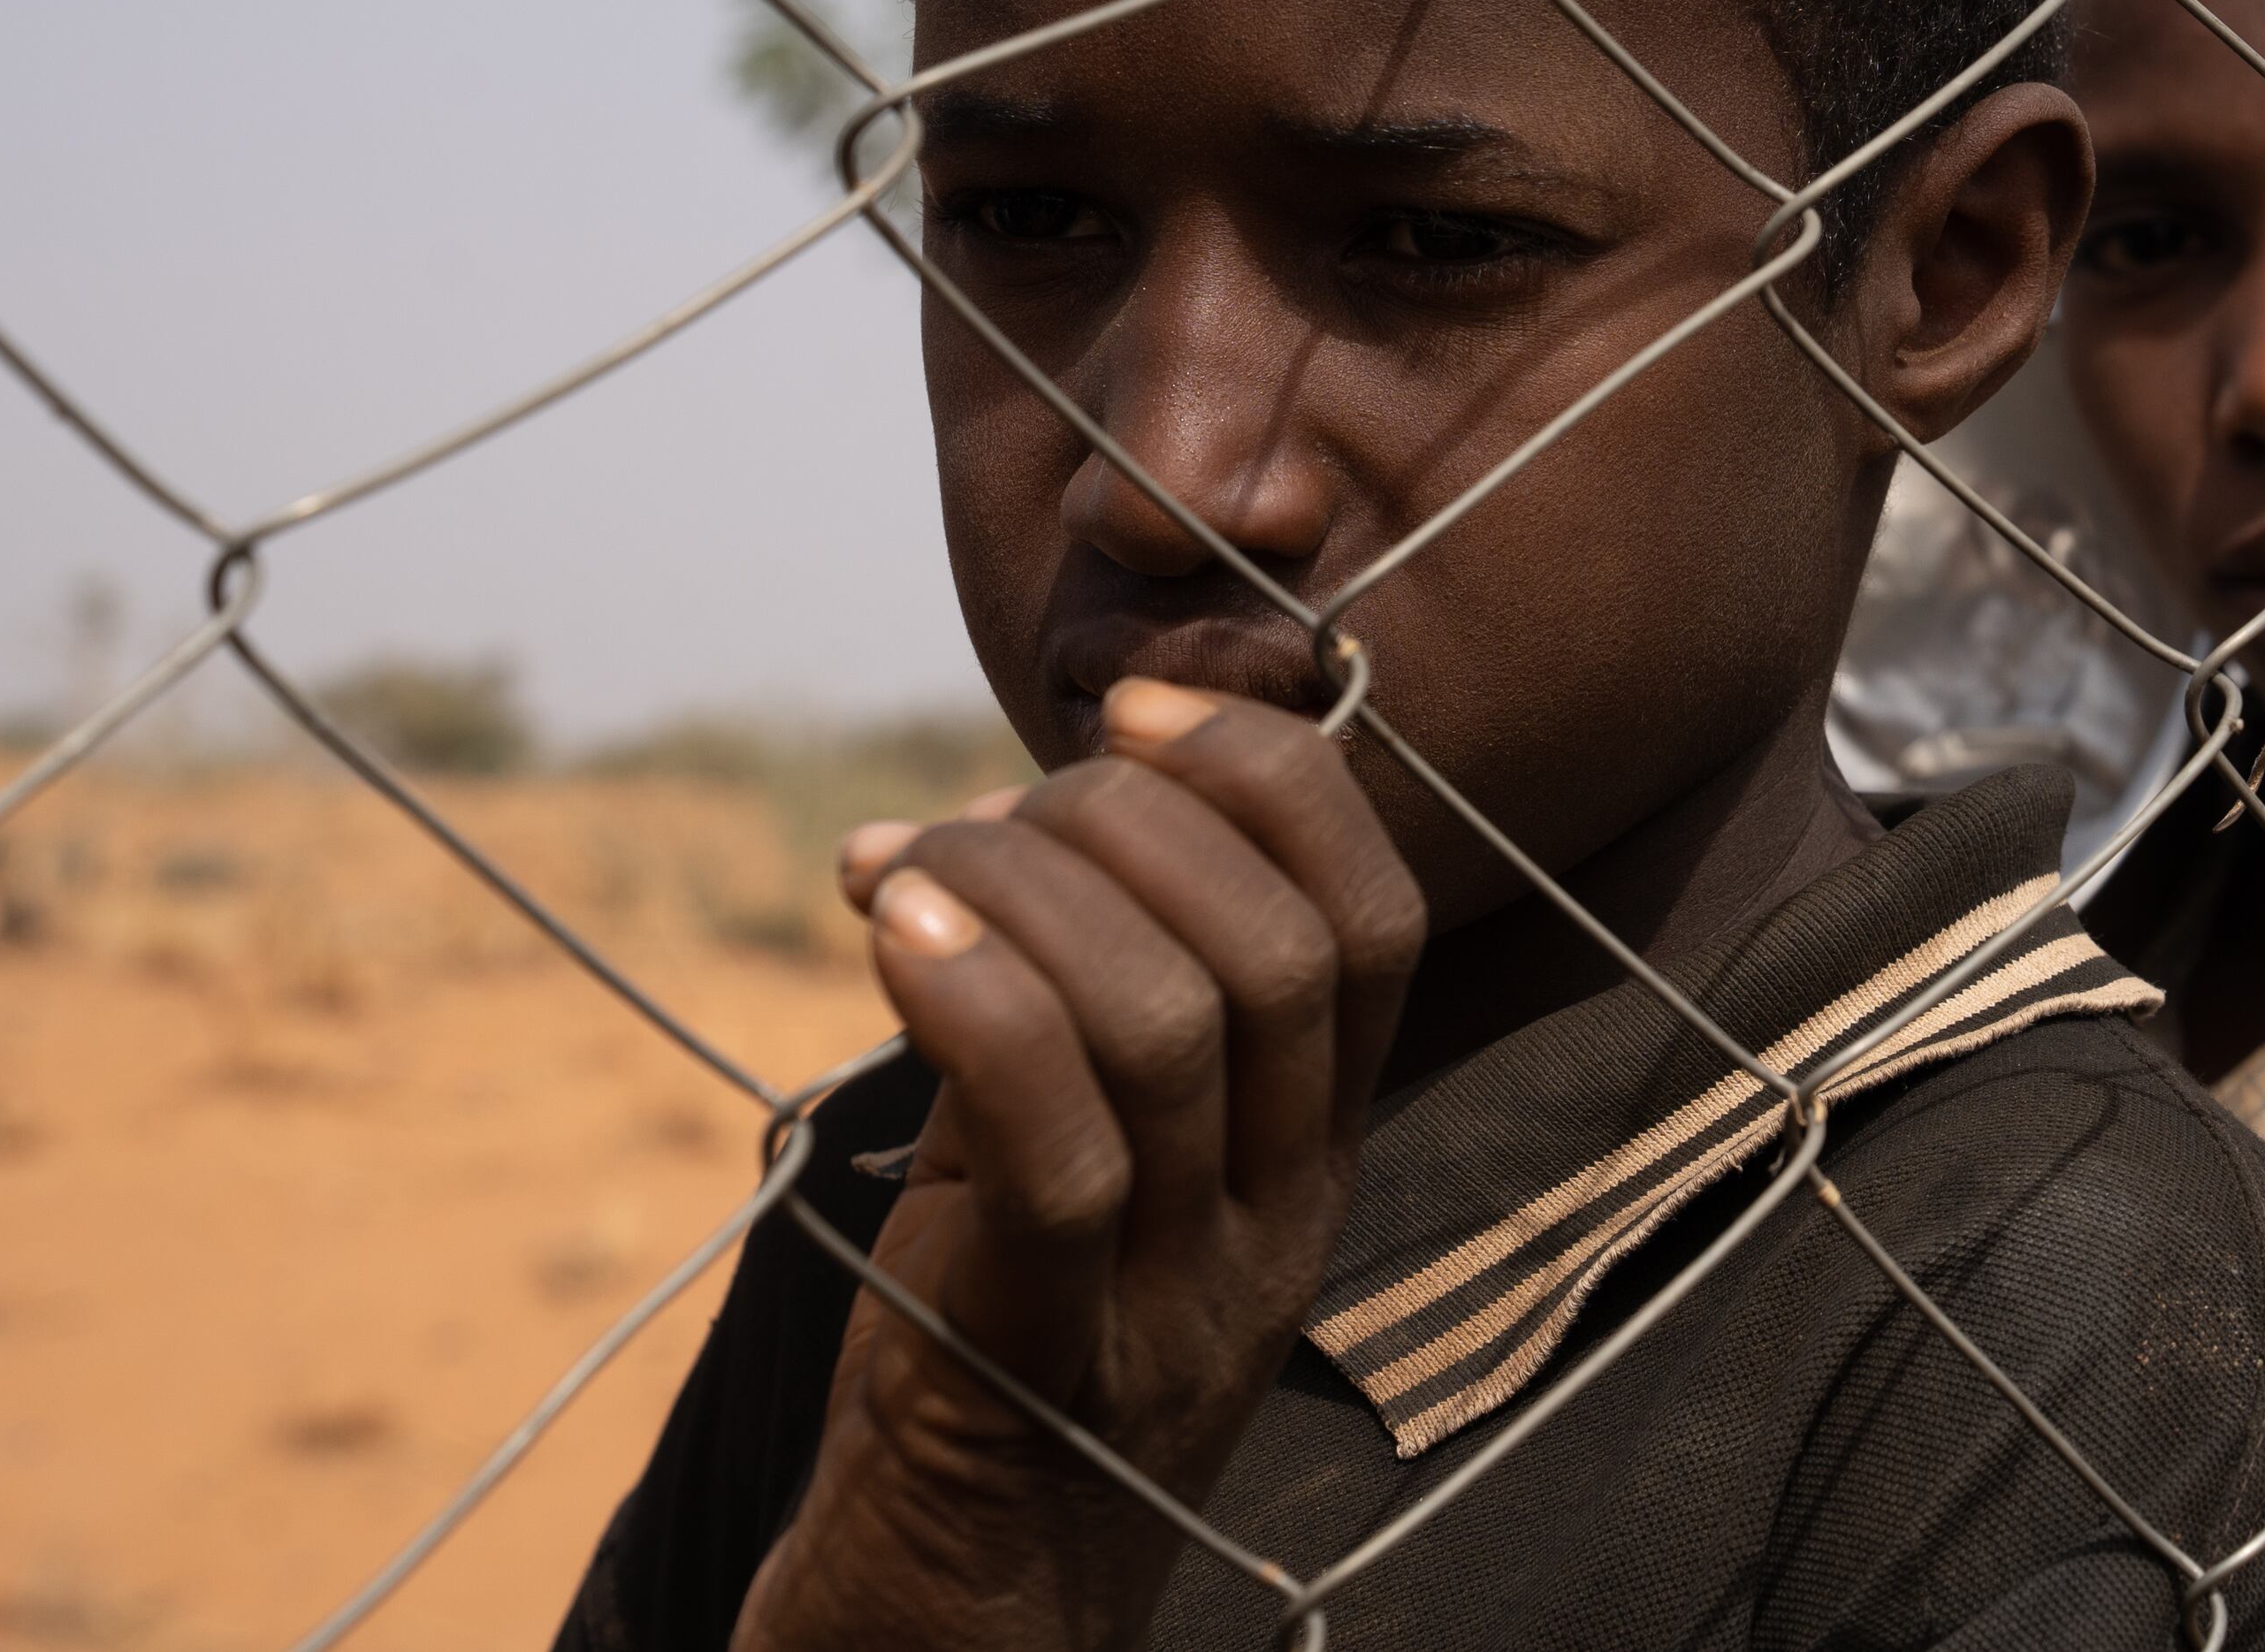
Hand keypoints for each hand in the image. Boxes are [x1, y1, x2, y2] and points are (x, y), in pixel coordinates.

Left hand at [737, 679, 1424, 1651]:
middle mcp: (1276, 1223)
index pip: (1374, 921)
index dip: (1272, 777)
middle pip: (1279, 951)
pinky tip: (890, 928)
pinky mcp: (1039, 1359)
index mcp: (1310, 1156)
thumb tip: (1033, 807)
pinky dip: (977, 1004)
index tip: (1134, 704)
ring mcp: (1172, 1300)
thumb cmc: (1001, 1350)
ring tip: (906, 867)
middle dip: (1127, 821)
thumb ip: (1095, 1006)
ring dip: (1025, 890)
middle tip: (989, 818)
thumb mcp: (1090, 1162)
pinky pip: (1056, 1152)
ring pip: (1172, 1025)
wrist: (951, 1630)